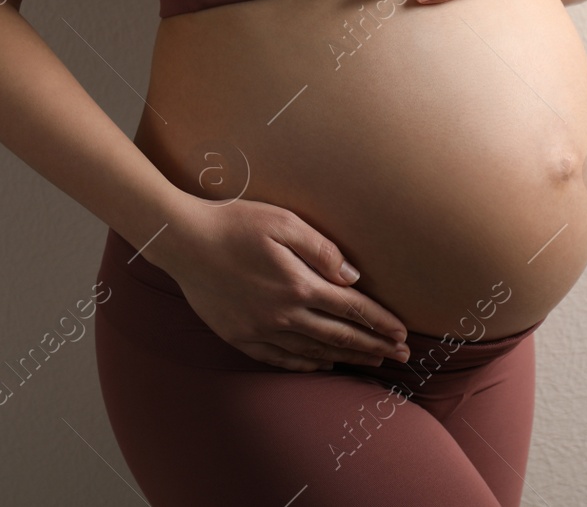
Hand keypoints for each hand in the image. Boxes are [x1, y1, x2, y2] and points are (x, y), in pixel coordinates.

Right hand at [164, 196, 410, 372]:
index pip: (352, 309)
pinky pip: (280, 358)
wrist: (183, 241)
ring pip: (313, 351)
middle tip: (400, 355)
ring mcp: (260, 330)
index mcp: (299, 284)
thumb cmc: (235, 222)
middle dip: (374, 346)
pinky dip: (306, 364)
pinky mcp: (240, 336)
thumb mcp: (283, 222)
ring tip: (372, 362)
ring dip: (346, 358)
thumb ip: (321, 249)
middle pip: (339, 336)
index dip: (381, 322)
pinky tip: (321, 365)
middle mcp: (283, 314)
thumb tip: (352, 276)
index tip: (403, 333)